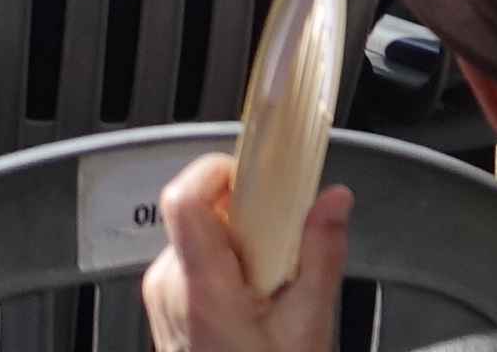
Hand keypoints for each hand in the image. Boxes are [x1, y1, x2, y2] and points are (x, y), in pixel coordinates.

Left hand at [141, 148, 347, 351]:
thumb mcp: (308, 326)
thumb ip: (321, 254)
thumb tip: (333, 201)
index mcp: (202, 289)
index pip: (184, 199)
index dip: (216, 171)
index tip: (254, 173)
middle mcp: (170, 286)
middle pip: (199, 211)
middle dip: (246, 213)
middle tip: (282, 239)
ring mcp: (163, 295)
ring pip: (199, 235)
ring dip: (239, 241)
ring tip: (272, 280)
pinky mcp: (165, 303)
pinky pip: (193, 258)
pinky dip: (227, 262)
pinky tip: (255, 297)